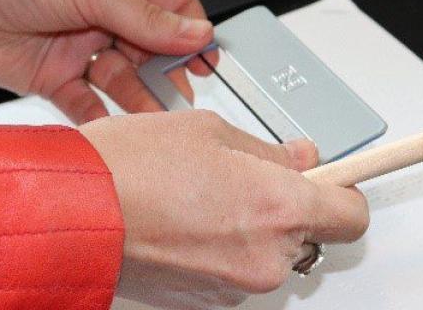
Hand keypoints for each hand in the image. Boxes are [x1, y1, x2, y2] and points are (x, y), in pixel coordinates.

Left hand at [0, 0, 215, 122]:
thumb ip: (144, 17)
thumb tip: (196, 33)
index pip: (172, 10)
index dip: (194, 36)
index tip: (209, 64)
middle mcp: (100, 11)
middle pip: (152, 51)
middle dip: (170, 75)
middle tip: (183, 100)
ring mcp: (76, 45)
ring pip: (122, 81)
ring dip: (140, 102)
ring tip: (157, 123)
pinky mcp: (50, 76)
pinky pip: (86, 104)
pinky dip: (103, 120)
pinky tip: (118, 133)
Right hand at [79, 111, 368, 308]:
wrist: (71, 214)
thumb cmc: (128, 167)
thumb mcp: (208, 130)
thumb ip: (267, 149)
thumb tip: (298, 157)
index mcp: (278, 207)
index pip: (351, 214)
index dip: (342, 192)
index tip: (333, 180)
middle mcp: (265, 257)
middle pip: (308, 235)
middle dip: (285, 205)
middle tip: (246, 176)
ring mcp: (235, 286)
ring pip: (267, 254)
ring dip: (249, 229)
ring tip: (201, 196)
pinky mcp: (205, 301)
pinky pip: (233, 271)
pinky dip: (219, 249)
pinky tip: (184, 221)